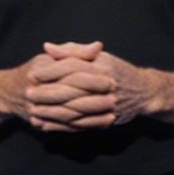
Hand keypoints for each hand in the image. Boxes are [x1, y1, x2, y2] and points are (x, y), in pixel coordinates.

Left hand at [26, 41, 160, 130]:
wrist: (144, 92)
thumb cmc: (116, 70)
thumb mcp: (98, 56)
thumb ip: (72, 50)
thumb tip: (48, 47)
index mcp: (101, 66)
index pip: (72, 67)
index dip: (51, 71)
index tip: (33, 74)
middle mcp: (105, 85)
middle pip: (71, 89)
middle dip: (47, 93)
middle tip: (28, 94)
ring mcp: (107, 104)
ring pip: (75, 110)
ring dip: (52, 113)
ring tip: (33, 113)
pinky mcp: (107, 120)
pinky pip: (81, 125)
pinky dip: (62, 127)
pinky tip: (47, 126)